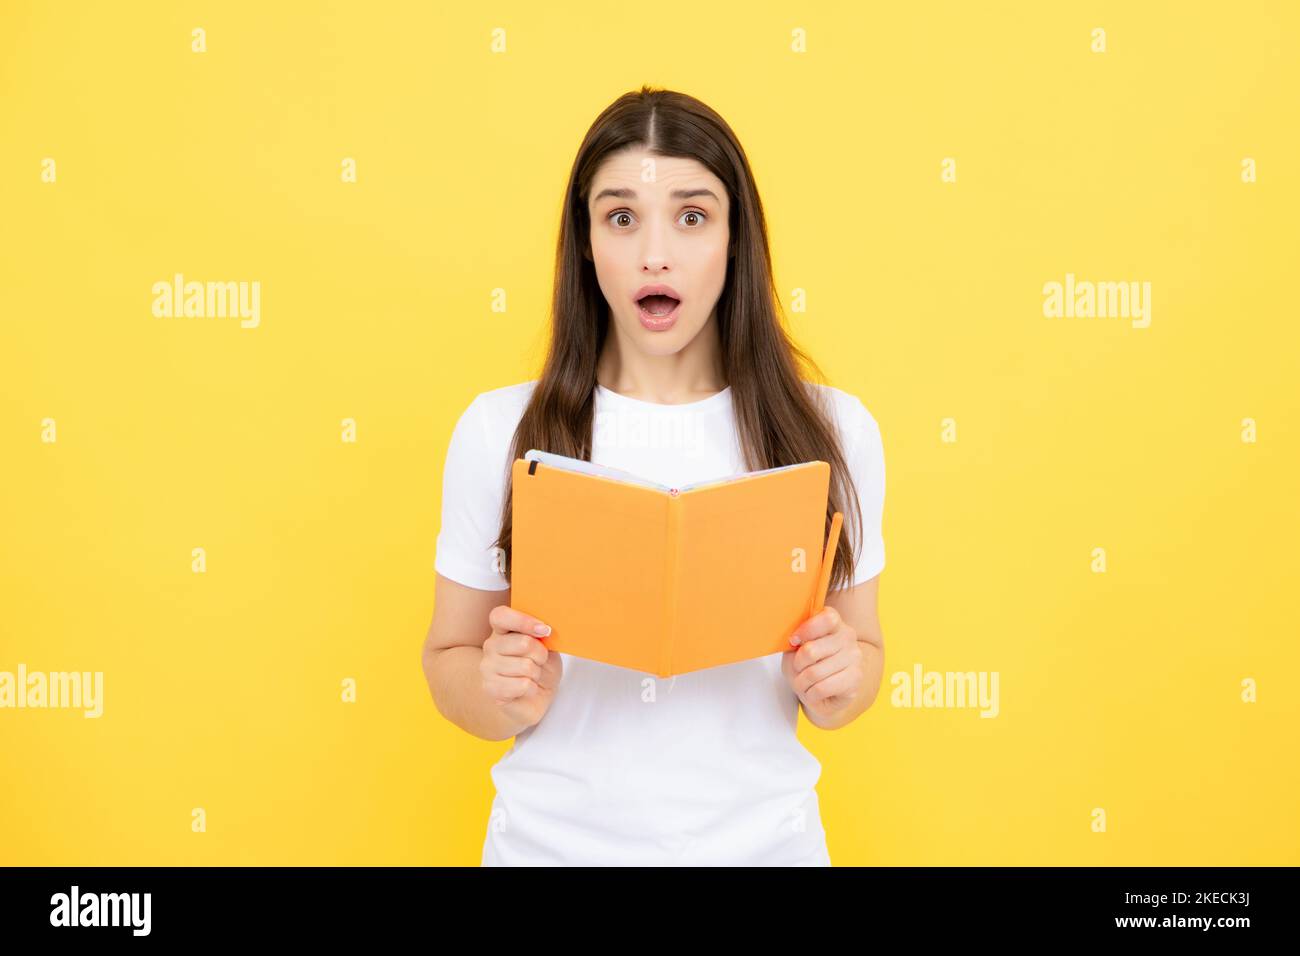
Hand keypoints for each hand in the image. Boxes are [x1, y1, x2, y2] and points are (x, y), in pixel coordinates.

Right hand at [481, 605, 562, 729]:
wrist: (536, 696)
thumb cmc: (541, 667)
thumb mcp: (548, 646)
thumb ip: (543, 634)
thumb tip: (545, 629)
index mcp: (502, 630)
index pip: (500, 616)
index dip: (523, 620)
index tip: (544, 630)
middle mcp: (491, 646)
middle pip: (523, 643)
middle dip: (541, 654)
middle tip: (541, 661)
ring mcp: (487, 667)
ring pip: (526, 666)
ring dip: (537, 673)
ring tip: (533, 676)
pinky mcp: (490, 688)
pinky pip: (522, 685)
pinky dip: (532, 689)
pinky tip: (527, 689)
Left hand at [780, 605, 864, 723]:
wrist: (823, 691)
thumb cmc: (809, 665)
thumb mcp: (796, 648)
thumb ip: (796, 640)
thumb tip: (795, 640)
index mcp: (834, 623)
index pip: (827, 618)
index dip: (805, 630)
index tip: (793, 641)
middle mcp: (848, 637)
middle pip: (811, 650)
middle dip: (797, 665)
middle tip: (798, 669)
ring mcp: (854, 658)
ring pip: (814, 673)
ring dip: (801, 683)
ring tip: (804, 683)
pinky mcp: (855, 679)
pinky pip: (822, 688)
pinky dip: (810, 694)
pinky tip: (814, 692)